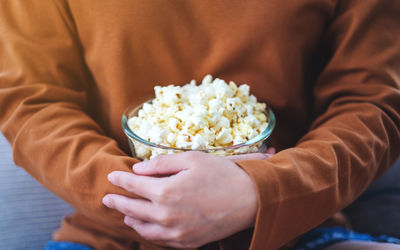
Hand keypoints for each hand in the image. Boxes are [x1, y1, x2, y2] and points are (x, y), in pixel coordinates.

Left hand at [103, 150, 272, 247]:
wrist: (250, 200)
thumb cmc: (222, 174)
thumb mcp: (191, 159)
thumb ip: (161, 164)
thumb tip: (138, 169)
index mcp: (166, 192)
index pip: (134, 186)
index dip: (121, 180)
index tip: (112, 176)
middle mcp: (167, 216)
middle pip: (133, 210)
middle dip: (118, 203)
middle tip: (107, 199)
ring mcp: (177, 233)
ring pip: (145, 230)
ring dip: (131, 221)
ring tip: (125, 215)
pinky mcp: (188, 242)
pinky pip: (161, 241)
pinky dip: (150, 234)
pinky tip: (148, 228)